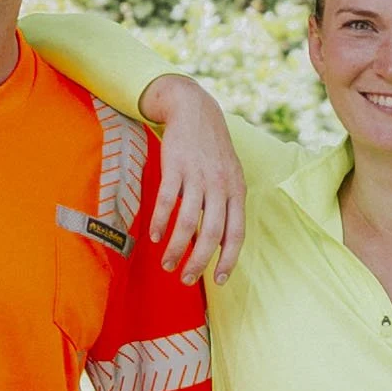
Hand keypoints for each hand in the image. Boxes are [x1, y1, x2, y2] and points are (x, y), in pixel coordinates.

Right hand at [139, 74, 245, 283]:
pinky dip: (160, 222)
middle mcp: (220, 187)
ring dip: (175, 248)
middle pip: (211, 234)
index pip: (236, 234)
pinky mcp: (175, 168)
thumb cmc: (213, 150)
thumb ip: (228, 206)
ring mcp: (198, 177)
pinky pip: (166, 201)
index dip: (228, 260)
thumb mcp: (231, 176)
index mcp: (237, 191)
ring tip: (166, 264)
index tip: (218, 280)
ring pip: (188, 223)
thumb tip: (222, 243)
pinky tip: (154, 236)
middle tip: (185, 279)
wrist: (195, 110)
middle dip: (198, 262)